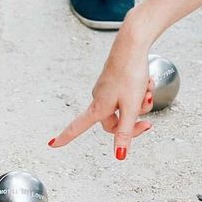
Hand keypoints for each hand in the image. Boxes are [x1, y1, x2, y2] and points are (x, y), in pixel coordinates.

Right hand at [48, 18, 155, 159]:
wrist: (133, 45)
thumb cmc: (129, 73)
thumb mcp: (130, 108)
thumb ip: (125, 132)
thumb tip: (119, 156)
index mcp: (98, 107)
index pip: (77, 127)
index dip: (66, 137)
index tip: (53, 144)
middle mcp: (99, 99)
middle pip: (115, 123)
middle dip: (133, 121)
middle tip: (148, 122)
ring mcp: (107, 89)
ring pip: (126, 108)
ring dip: (140, 104)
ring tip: (147, 92)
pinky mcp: (116, 81)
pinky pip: (129, 95)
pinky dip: (140, 92)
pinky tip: (147, 84)